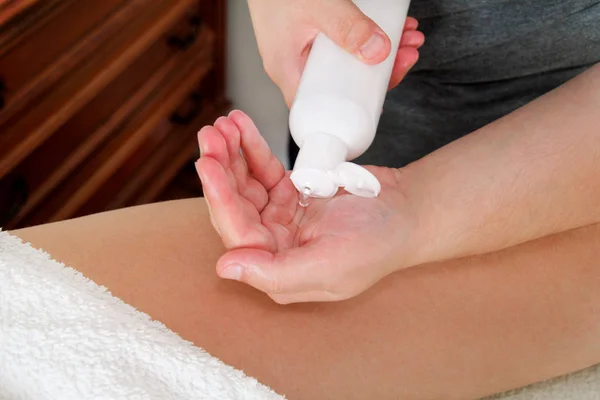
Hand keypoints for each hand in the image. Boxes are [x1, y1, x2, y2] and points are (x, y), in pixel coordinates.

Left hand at [196, 110, 418, 303]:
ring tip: (223, 125)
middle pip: (236, 206)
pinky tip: (241, 127)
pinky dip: (252, 148)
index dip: (220, 199)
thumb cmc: (379, 242)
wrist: (410, 210)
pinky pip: (263, 170)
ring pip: (245, 185)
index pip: (239, 235)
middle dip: (221, 169)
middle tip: (211, 135)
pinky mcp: (291, 193)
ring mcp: (282, 217)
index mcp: (279, 270)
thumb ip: (276, 273)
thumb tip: (224, 269)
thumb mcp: (331, 265)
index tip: (208, 164)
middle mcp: (275, 246)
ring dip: (231, 154)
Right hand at [247, 0, 424, 105]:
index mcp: (288, 71)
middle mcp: (295, 66)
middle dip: (381, 72)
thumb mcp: (318, 7)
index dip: (355, 111)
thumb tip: (376, 52)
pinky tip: (387, 27)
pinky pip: (343, 47)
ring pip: (347, 64)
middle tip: (406, 56)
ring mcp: (303, 51)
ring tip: (405, 37)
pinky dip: (366, 37)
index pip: (323, 110)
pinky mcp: (311, 37)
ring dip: (380, 52)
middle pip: (344, 86)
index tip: (382, 99)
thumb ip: (347, 28)